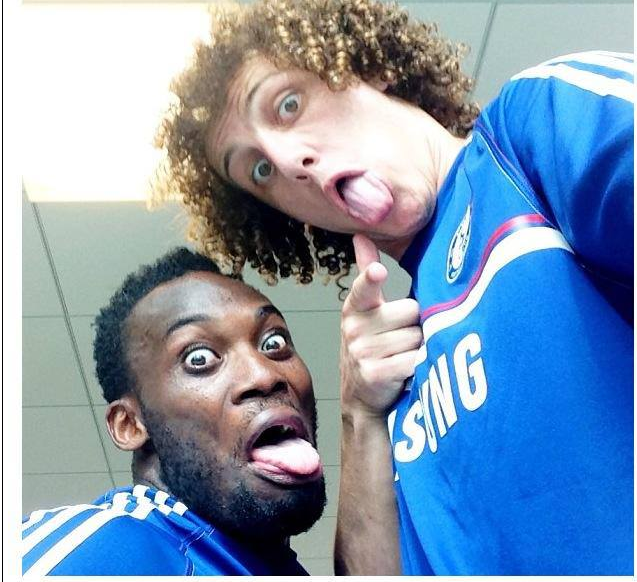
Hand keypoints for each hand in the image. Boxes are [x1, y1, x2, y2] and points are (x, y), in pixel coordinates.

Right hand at [340, 234, 422, 419]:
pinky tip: (404, 371)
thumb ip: (367, 275)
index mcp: (354, 307)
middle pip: (410, 311)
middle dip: (413, 324)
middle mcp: (354, 328)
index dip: (372, 279)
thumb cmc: (369, 346)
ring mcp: (362, 352)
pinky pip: (415, 360)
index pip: (364, 288)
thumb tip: (360, 235)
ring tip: (400, 356)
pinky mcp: (375, 374)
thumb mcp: (364, 310)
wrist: (360, 396)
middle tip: (399, 338)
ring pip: (416, 337)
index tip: (379, 272)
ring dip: (417, 348)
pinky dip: (417, 367)